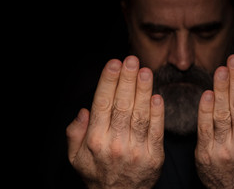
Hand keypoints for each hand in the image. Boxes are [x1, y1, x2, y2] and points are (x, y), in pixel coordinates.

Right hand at [66, 56, 164, 188]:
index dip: (108, 82)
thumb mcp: (76, 157)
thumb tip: (84, 110)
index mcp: (95, 140)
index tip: (114, 63)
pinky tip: (157, 97)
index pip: (102, 105)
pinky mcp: (154, 157)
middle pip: (122, 106)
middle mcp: (115, 144)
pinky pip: (156, 131)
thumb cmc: (98, 174)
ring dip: (143, 91)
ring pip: (140, 115)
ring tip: (145, 71)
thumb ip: (75, 133)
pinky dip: (157, 113)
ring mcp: (136, 150)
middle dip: (127, 80)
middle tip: (132, 60)